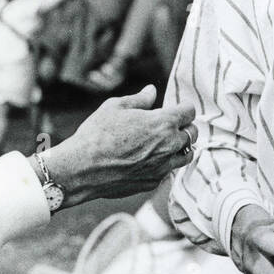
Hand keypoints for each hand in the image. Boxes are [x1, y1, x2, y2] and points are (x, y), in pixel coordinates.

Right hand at [42, 85, 196, 206]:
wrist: (81, 169)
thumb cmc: (96, 134)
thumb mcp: (116, 107)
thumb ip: (139, 99)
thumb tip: (152, 91)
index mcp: (163, 123)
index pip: (189, 112)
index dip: (183, 108)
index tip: (177, 108)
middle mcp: (168, 146)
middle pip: (192, 134)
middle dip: (184, 127)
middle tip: (170, 125)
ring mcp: (162, 167)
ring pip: (186, 156)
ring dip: (179, 148)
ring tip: (164, 143)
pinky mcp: (153, 182)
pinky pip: (168, 171)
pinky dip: (164, 164)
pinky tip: (149, 159)